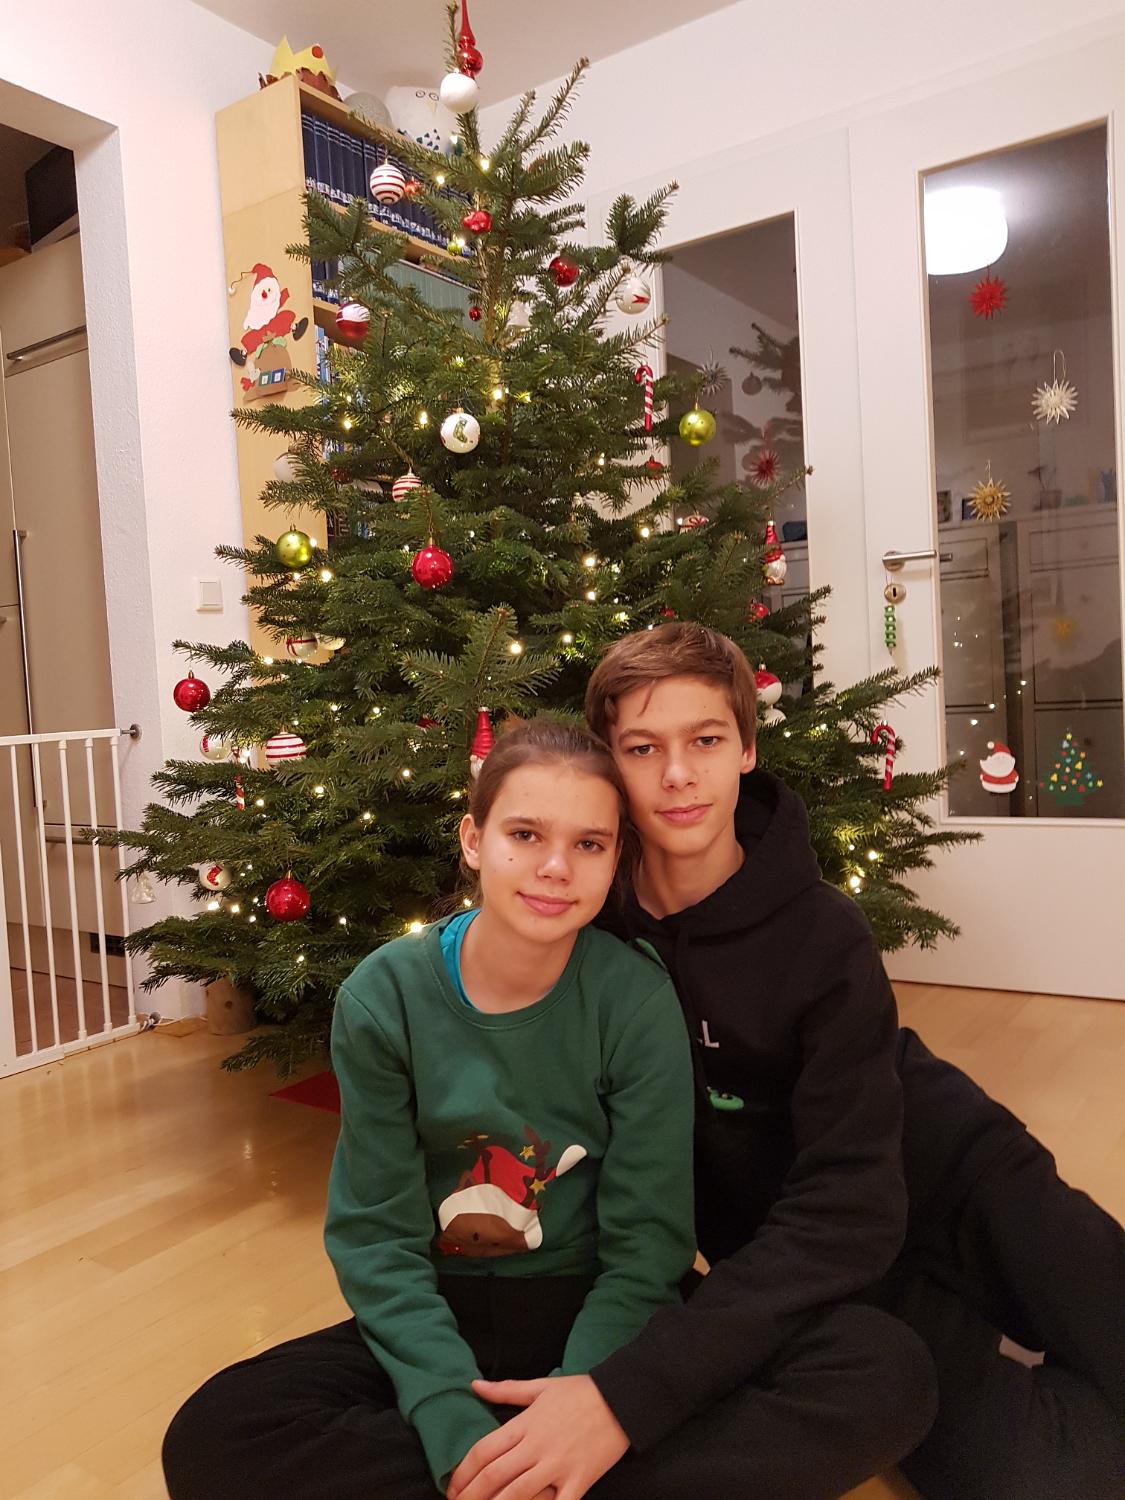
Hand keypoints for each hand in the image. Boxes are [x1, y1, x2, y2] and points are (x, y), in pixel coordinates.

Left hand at [447, 1376, 628, 1499]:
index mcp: (525, 1424)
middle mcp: (537, 1447)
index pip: (484, 1451)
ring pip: (518, 1495)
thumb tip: (474, 1386)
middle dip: (471, 1495)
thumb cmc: (580, 1391)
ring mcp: (558, 1466)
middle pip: (495, 1476)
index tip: (452, 1486)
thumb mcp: (540, 1386)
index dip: (463, 1472)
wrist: (622, 1399)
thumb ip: (505, 1390)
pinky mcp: (579, 1481)